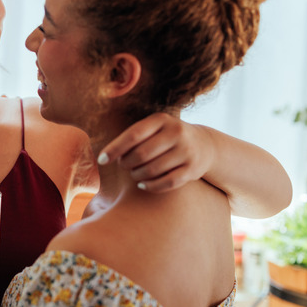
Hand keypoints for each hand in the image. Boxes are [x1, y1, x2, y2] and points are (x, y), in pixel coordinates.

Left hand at [98, 112, 214, 191]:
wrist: (205, 145)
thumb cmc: (167, 137)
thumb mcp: (154, 128)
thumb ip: (132, 137)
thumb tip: (103, 155)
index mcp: (161, 120)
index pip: (133, 135)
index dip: (114, 149)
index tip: (102, 160)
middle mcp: (176, 133)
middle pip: (141, 155)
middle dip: (126, 164)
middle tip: (124, 166)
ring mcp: (186, 151)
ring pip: (152, 170)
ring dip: (137, 176)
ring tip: (134, 174)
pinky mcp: (193, 170)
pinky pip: (166, 183)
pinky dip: (151, 186)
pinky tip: (143, 184)